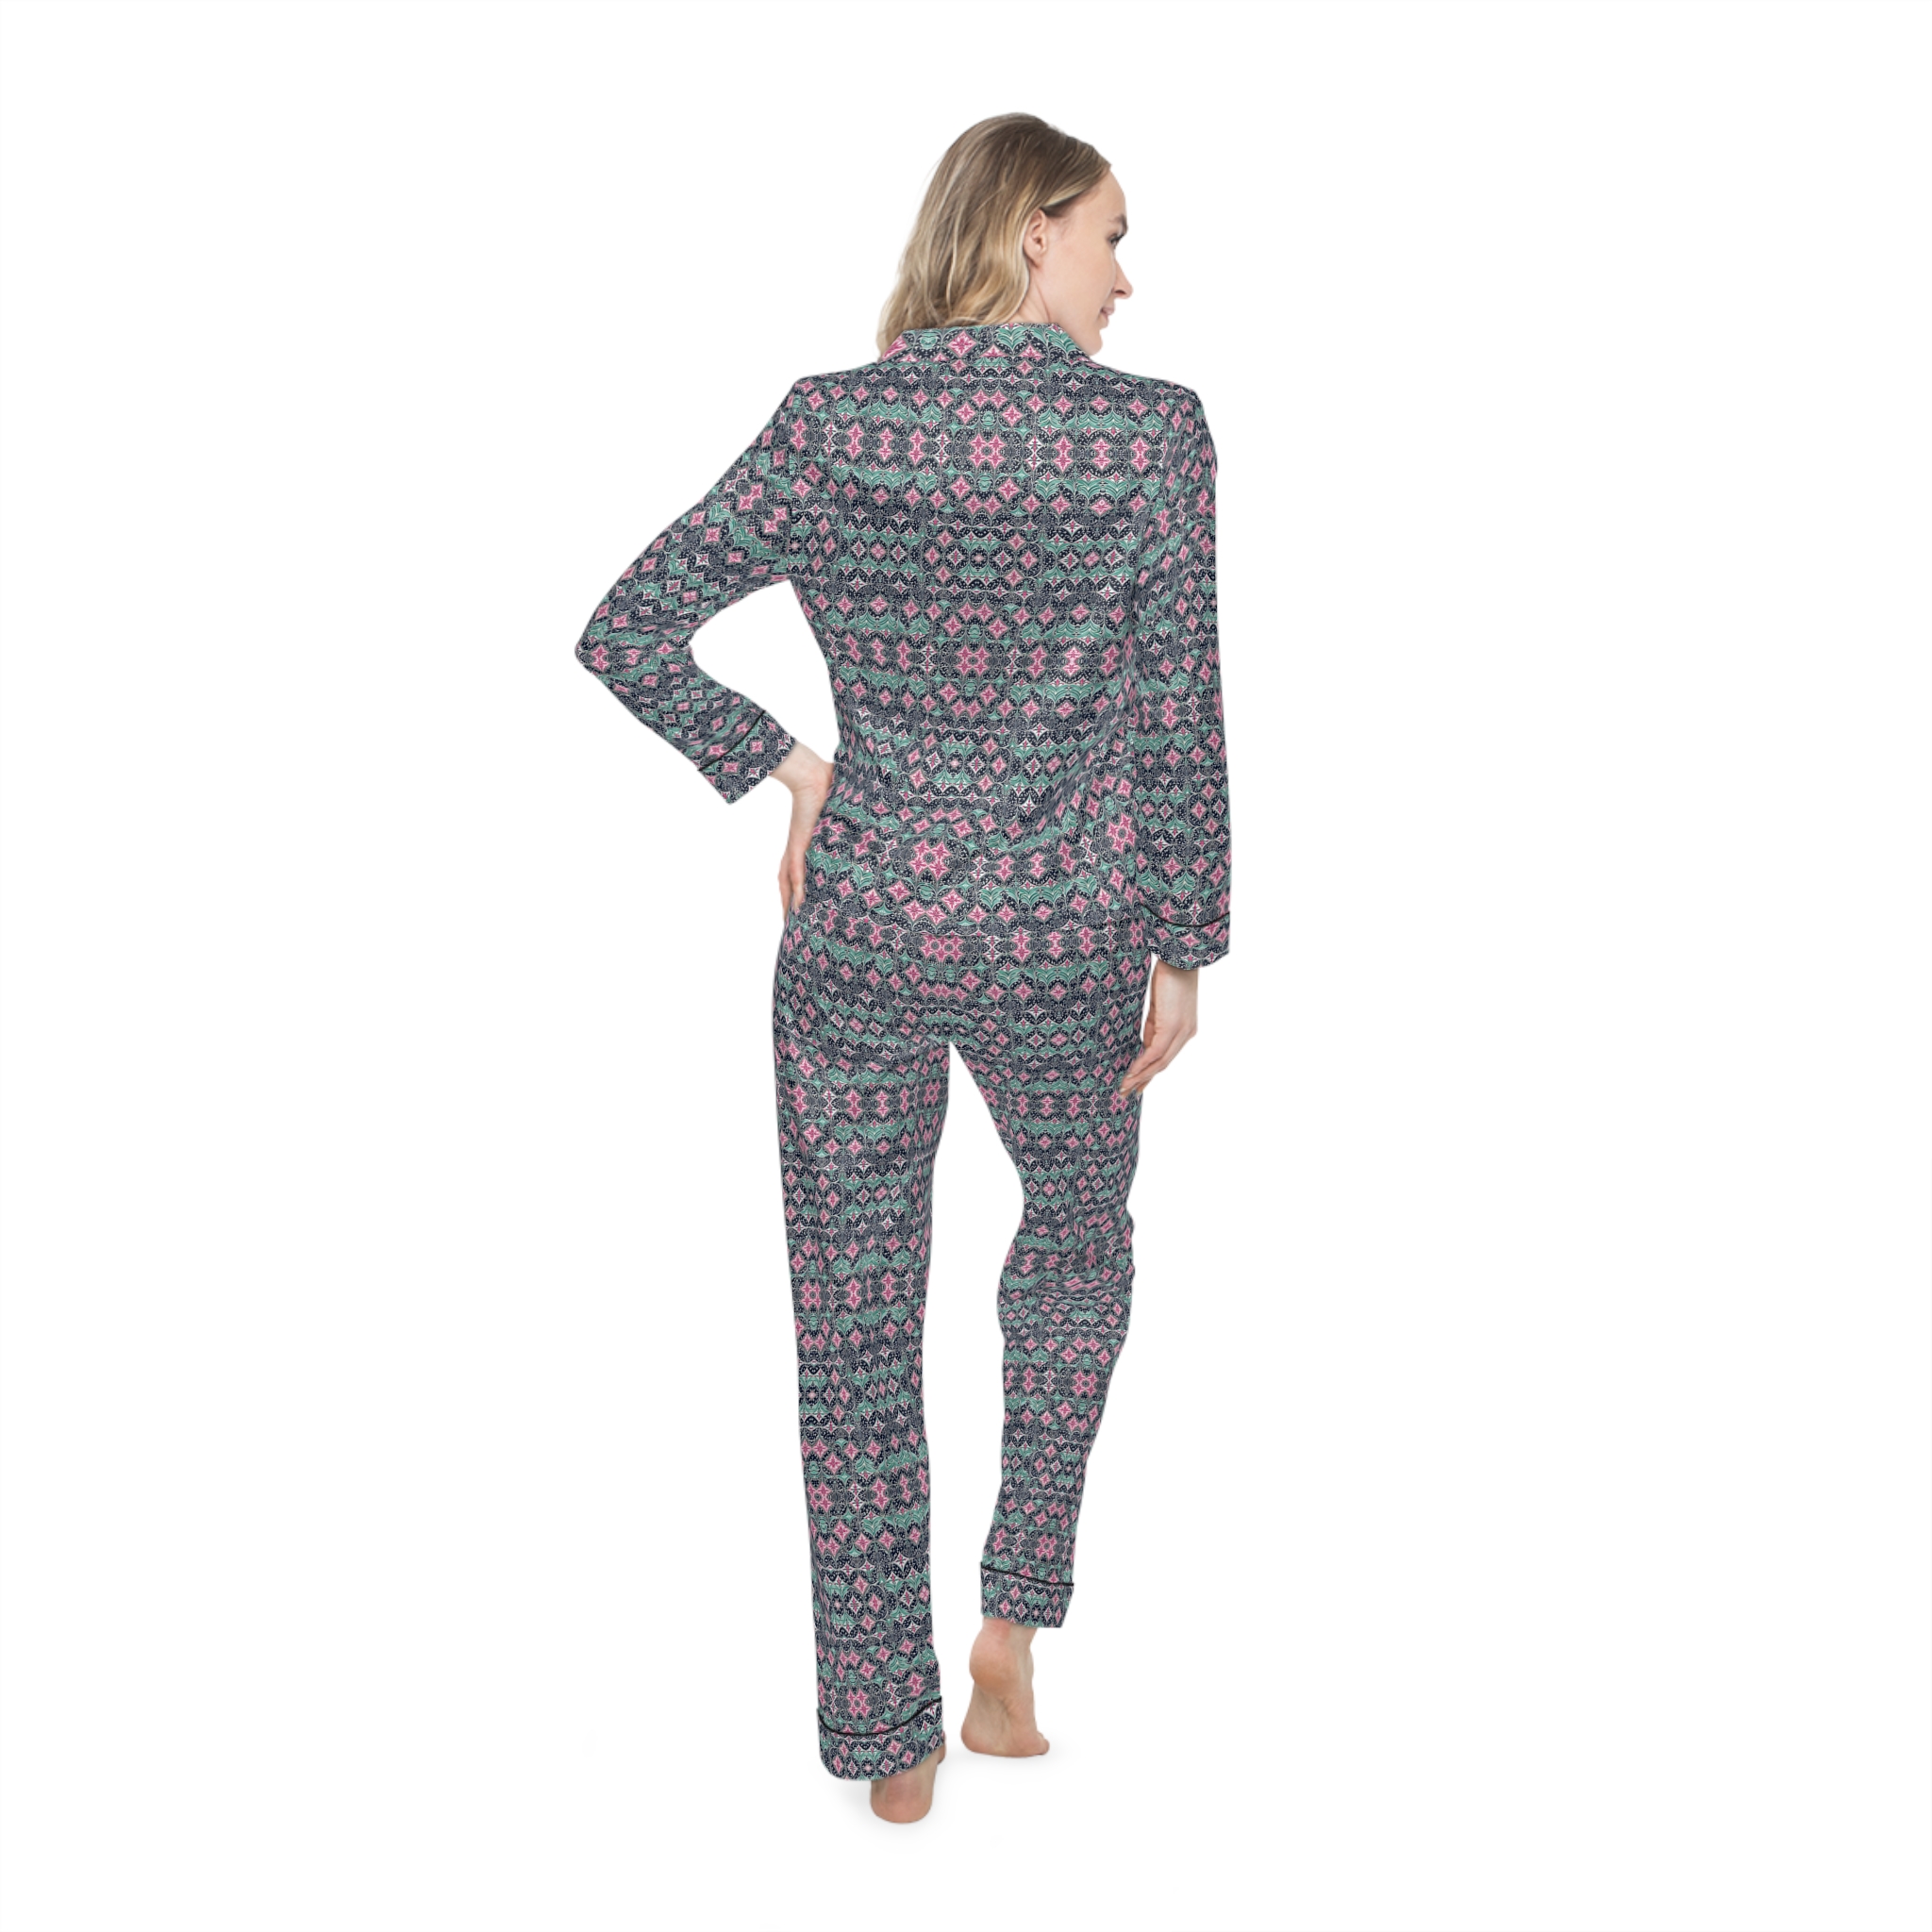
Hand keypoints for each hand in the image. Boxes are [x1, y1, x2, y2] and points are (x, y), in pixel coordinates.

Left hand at [773, 741, 835, 916]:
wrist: (813, 775)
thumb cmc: (826, 787)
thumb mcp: (840, 812)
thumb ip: (851, 819)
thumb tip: (875, 819)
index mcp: (805, 842)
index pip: (798, 869)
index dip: (799, 886)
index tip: (803, 903)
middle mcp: (797, 847)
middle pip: (787, 880)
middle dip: (788, 900)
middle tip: (792, 921)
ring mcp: (796, 847)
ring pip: (788, 881)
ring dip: (788, 901)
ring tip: (792, 921)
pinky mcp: (798, 844)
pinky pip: (795, 872)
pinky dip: (797, 889)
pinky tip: (799, 905)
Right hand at [1118, 959, 1199, 1096]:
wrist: (1179, 959)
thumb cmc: (1169, 976)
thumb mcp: (1159, 1007)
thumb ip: (1154, 1027)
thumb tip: (1144, 1046)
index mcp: (1185, 1030)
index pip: (1166, 1057)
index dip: (1151, 1073)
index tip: (1138, 1086)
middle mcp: (1186, 1035)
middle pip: (1163, 1065)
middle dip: (1144, 1080)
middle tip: (1128, 1093)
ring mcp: (1181, 1032)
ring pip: (1159, 1063)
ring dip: (1140, 1077)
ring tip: (1125, 1088)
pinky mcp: (1171, 1027)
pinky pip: (1155, 1052)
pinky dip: (1141, 1065)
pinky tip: (1130, 1074)